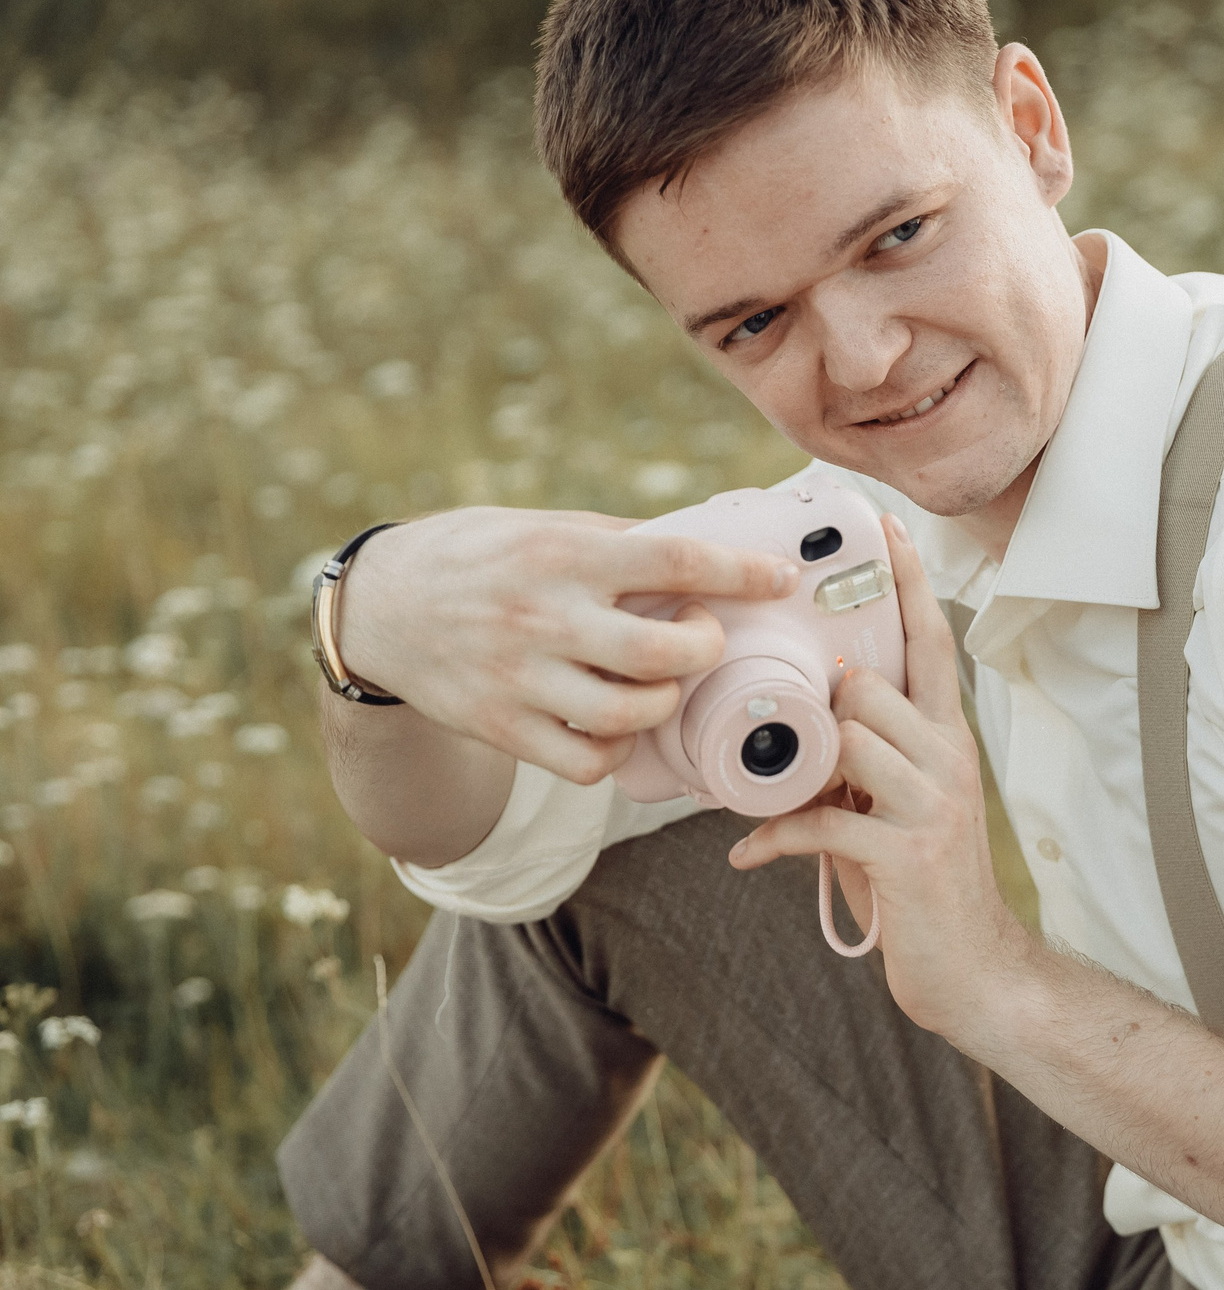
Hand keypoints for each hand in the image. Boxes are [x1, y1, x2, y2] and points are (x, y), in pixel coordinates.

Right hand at [333, 507, 799, 784]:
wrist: (377, 606)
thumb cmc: (479, 556)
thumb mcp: (543, 527)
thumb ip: (620, 541)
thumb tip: (710, 544)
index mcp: (564, 555)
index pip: (675, 560)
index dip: (741, 572)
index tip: (780, 577)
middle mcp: (544, 617)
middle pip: (663, 652)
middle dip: (704, 647)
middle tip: (701, 635)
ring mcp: (521, 678)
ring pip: (630, 713)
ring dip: (666, 703)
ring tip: (660, 682)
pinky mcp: (502, 728)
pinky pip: (588, 763)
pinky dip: (617, 750)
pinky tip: (616, 723)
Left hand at [727, 515, 1032, 1045]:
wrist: (974, 971)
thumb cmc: (920, 886)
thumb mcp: (897, 809)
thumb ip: (862, 761)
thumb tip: (800, 725)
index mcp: (947, 740)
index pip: (931, 643)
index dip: (909, 584)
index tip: (886, 526)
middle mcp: (949, 760)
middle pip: (871, 688)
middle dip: (819, 710)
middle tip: (782, 741)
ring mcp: (934, 806)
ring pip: (850, 742)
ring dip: (794, 772)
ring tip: (766, 799)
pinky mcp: (907, 854)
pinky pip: (822, 822)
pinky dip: (773, 838)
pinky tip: (748, 855)